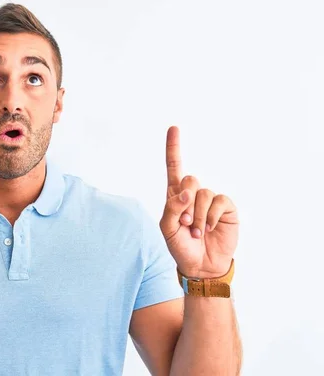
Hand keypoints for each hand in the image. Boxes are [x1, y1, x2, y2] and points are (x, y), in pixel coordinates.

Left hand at [159, 126, 238, 278]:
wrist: (201, 265)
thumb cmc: (181, 246)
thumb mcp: (167, 229)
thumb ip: (171, 208)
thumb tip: (186, 191)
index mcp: (175, 195)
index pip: (174, 167)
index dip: (174, 148)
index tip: (174, 128)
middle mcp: (193, 194)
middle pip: (189, 179)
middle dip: (185, 203)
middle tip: (185, 224)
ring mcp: (210, 200)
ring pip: (203, 193)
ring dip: (197, 216)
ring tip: (196, 232)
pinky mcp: (225, 208)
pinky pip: (218, 201)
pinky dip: (211, 216)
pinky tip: (210, 228)